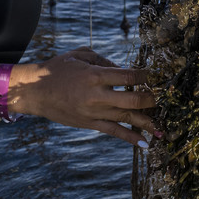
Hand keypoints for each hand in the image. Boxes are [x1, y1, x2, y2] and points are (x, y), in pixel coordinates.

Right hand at [5, 47, 158, 145]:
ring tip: (163, 127)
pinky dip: (131, 138)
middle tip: (159, 97)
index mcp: (95, 75)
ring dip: (147, 122)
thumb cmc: (57, 69)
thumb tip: (122, 69)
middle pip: (133, 100)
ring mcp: (94, 112)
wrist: (34, 92)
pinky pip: (115, 132)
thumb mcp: (79, 55)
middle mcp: (97, 95)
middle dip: (150, 99)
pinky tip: (146, 144)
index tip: (153, 75)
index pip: (129, 76)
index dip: (145, 75)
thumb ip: (103, 59)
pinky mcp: (90, 124)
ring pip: (127, 118)